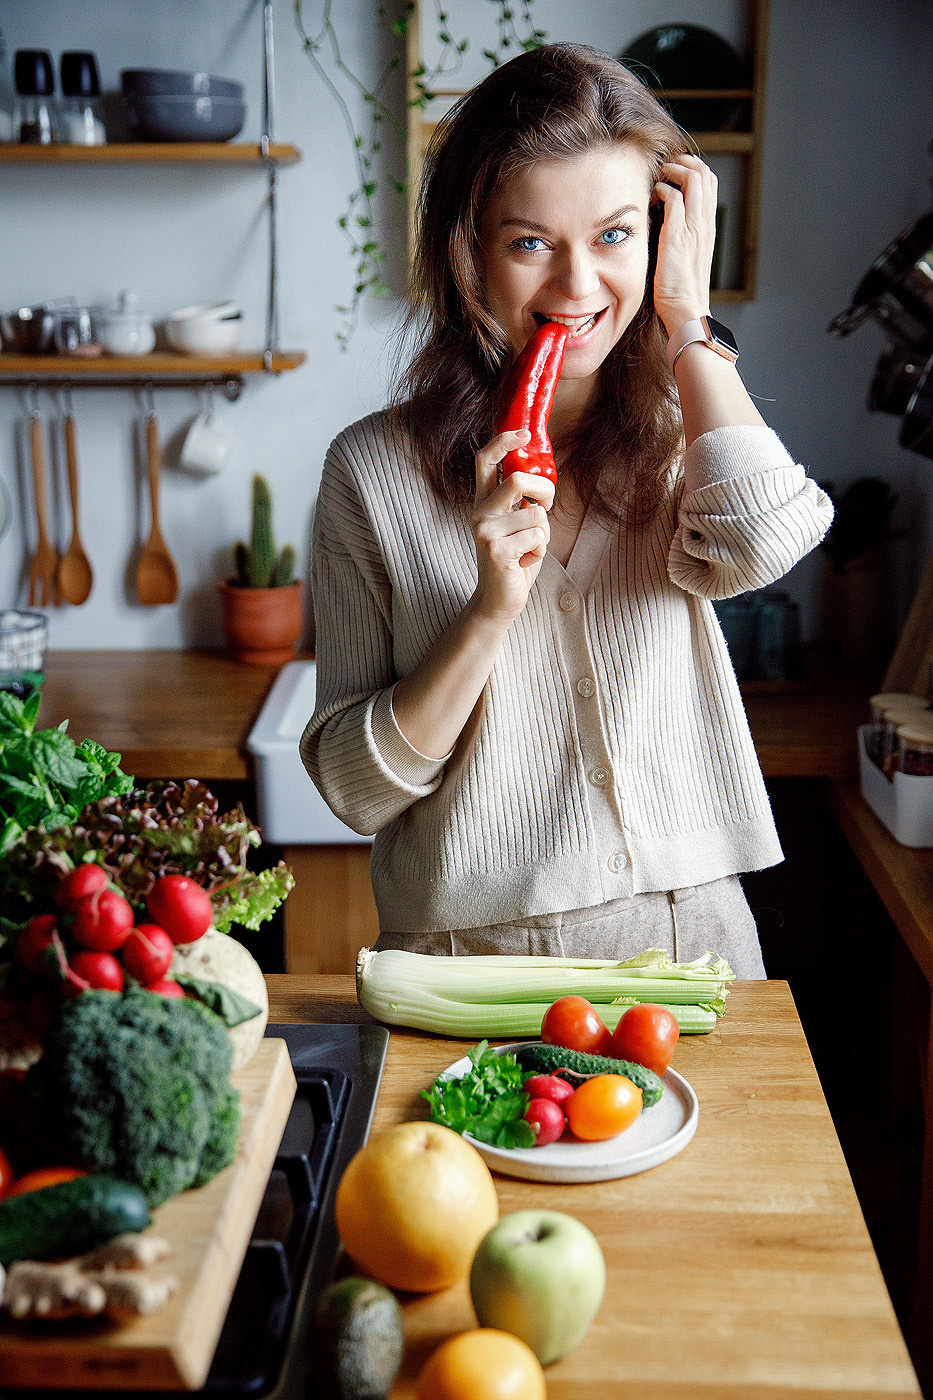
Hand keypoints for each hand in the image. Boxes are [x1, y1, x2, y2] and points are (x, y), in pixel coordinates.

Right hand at [471, 428, 554, 624]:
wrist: (499, 600)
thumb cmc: (515, 560)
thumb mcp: (518, 524)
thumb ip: (523, 501)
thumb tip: (542, 477)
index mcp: (484, 501)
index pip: (485, 460)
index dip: (504, 441)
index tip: (525, 433)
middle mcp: (480, 512)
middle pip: (519, 479)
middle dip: (546, 491)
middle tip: (548, 507)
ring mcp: (485, 531)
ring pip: (537, 514)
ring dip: (544, 534)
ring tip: (529, 548)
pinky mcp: (496, 550)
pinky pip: (537, 537)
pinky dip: (540, 551)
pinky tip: (525, 562)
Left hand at [651, 154, 717, 337]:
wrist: (686, 310)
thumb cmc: (681, 290)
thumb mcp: (687, 257)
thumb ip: (682, 236)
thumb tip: (666, 221)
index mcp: (708, 227)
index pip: (709, 182)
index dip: (692, 168)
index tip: (674, 171)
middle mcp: (705, 223)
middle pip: (704, 173)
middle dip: (683, 162)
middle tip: (665, 167)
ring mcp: (694, 228)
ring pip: (693, 178)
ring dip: (673, 171)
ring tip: (659, 178)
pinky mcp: (678, 236)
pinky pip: (674, 197)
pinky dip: (662, 189)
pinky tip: (652, 198)